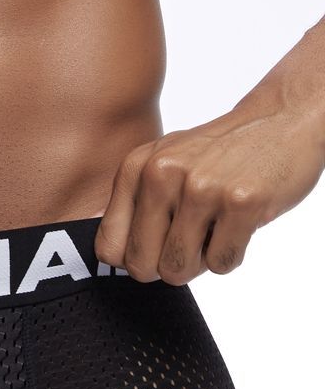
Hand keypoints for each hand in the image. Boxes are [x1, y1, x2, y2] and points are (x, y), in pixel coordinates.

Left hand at [94, 103, 324, 283]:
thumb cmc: (216, 155)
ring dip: (199, 263)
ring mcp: (201, 187)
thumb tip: (107, 256)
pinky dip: (230, 256)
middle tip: (189, 243)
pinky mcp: (241, 201)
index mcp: (135, 168)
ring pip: (177, 270)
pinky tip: (238, 225)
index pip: (108, 248)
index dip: (132, 260)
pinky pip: (220, 264)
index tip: (153, 249)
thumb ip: (132, 205)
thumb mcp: (161, 163)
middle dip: (165, 266)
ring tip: (213, 231)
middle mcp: (161, 174)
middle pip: (141, 266)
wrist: (282, 119)